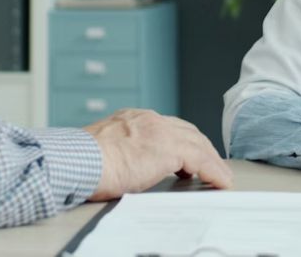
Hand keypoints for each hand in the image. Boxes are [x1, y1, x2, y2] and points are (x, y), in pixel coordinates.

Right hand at [84, 108, 232, 199]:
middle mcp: (148, 119)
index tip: (188, 155)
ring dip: (212, 161)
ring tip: (221, 176)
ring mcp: (160, 132)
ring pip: (198, 144)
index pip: (166, 127)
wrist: (79, 161)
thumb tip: (122, 166)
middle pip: (187, 131)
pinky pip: (202, 160)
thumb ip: (118, 151)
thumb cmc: (82, 162)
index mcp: (132, 118)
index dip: (181, 141)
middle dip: (202, 148)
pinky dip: (214, 171)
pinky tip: (221, 182)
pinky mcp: (169, 149)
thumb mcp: (103, 149)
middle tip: (212, 164)